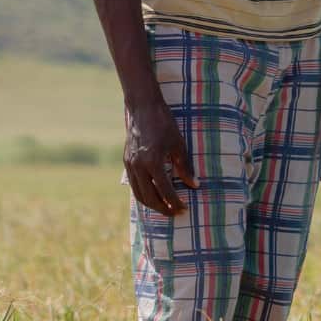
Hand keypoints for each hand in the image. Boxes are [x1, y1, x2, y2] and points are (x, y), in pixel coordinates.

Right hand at [123, 93, 196, 214]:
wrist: (143, 107)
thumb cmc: (164, 123)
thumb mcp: (178, 144)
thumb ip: (184, 167)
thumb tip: (194, 185)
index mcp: (153, 162)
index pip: (165, 191)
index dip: (175, 203)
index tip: (184, 209)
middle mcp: (139, 166)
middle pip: (150, 197)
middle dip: (163, 208)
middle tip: (175, 213)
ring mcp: (130, 165)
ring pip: (139, 194)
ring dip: (152, 204)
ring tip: (165, 208)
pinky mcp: (126, 161)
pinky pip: (134, 184)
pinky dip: (143, 194)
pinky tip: (153, 196)